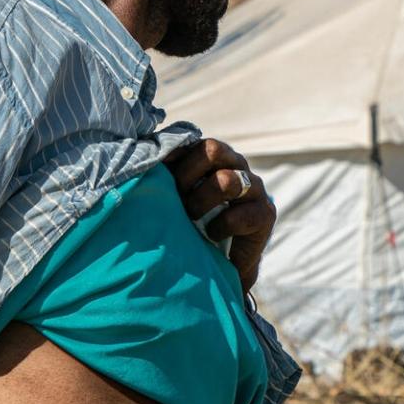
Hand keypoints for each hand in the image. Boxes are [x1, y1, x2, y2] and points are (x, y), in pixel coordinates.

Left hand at [165, 138, 274, 290]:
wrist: (224, 262)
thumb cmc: (195, 224)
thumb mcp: (178, 198)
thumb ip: (165, 178)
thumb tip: (138, 163)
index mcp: (214, 158)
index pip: (195, 141)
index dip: (173, 155)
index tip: (156, 173)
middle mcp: (236, 166)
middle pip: (213, 149)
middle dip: (187, 174)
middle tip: (177, 196)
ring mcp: (254, 188)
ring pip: (226, 180)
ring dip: (201, 200)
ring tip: (192, 216)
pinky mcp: (264, 213)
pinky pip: (240, 214)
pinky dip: (219, 226)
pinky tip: (212, 234)